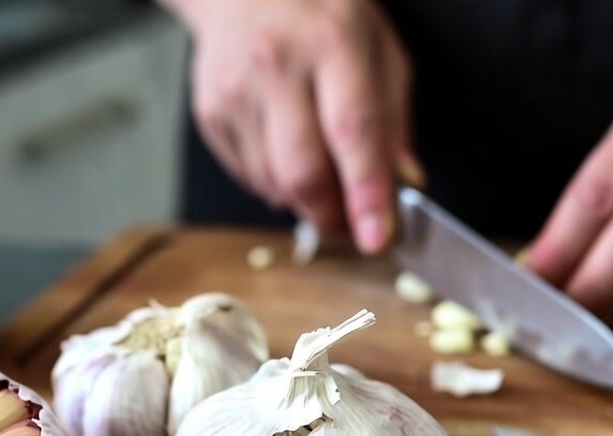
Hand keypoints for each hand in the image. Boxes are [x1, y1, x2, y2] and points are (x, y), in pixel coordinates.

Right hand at [166, 0, 418, 252]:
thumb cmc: (323, 15)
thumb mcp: (380, 49)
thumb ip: (395, 121)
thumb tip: (401, 187)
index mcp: (332, 44)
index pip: (353, 132)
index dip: (366, 194)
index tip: (378, 238)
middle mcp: (277, 66)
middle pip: (302, 173)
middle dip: (333, 217)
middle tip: (354, 227)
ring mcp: (236, 91)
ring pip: (274, 184)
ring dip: (306, 199)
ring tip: (323, 172)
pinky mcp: (211, 113)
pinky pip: (250, 177)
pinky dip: (277, 184)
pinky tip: (288, 149)